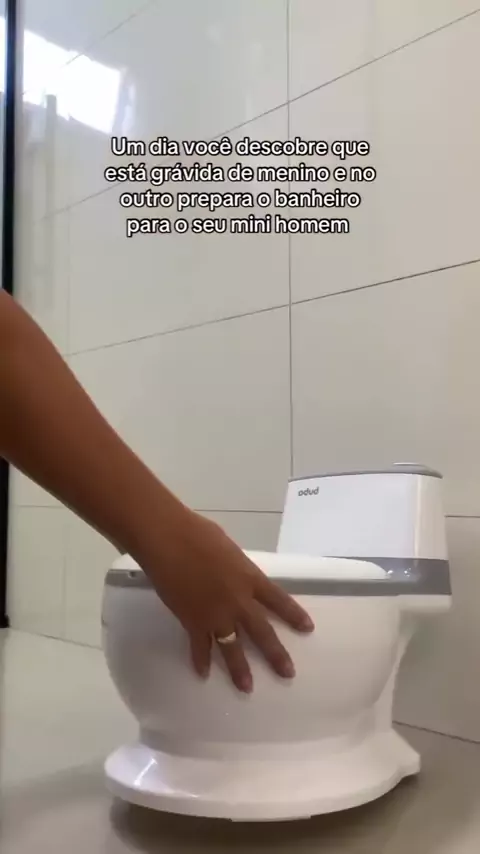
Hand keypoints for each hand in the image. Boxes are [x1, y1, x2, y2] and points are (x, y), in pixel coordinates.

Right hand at [142, 510, 314, 692]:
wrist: (168, 541)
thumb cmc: (197, 533)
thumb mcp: (229, 549)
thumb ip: (236, 567)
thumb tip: (234, 575)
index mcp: (250, 578)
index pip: (278, 600)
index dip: (294, 615)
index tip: (308, 629)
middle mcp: (238, 601)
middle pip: (262, 632)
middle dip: (276, 654)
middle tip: (287, 673)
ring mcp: (215, 615)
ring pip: (232, 648)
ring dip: (240, 669)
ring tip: (247, 688)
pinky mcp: (192, 622)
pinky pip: (200, 646)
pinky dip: (200, 660)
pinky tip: (203, 674)